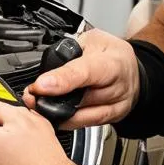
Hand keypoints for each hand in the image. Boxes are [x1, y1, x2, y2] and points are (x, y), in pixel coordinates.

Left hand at [23, 28, 139, 129]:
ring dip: (56, 112)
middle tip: (30, 95)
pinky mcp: (112, 119)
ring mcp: (117, 106)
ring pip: (82, 116)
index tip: (40, 86)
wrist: (133, 70)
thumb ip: (72, 51)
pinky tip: (53, 116)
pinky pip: (86, 125)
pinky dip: (67, 121)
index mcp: (113, 63)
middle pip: (82, 98)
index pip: (86, 72)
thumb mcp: (93, 40)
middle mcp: (117, 87)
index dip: (62, 80)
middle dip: (52, 98)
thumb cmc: (112, 54)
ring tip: (37, 104)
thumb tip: (49, 66)